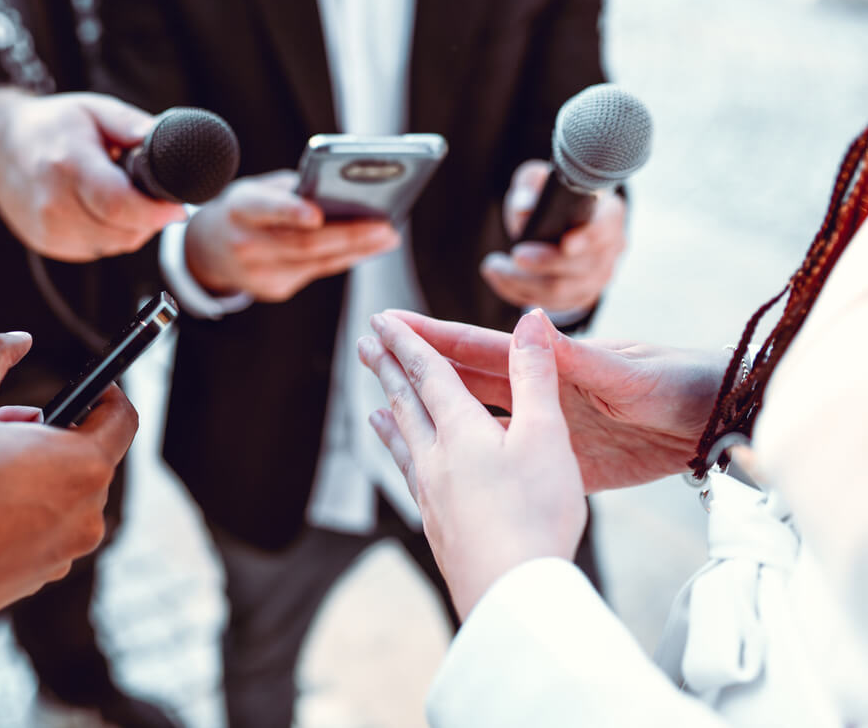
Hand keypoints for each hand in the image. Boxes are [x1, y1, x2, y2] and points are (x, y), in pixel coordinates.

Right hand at [0, 88, 185, 261]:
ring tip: (123, 196)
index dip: (155, 212)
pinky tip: (102, 210)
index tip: (177, 208)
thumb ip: (132, 125)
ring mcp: (49, 230)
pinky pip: (99, 250)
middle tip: (153, 196)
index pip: (118, 204)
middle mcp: (55, 204)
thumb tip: (167, 140)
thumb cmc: (51, 127)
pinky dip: (111, 234)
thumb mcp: (93, 110)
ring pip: (115, 245)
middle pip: (123, 231)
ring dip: (132, 228)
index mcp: (68, 165)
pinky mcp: (49, 245)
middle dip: (149, 218)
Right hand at [0, 331, 137, 706]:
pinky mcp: (33, 581)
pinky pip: (40, 529)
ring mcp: (60, 555)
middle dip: (49, 431)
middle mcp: (83, 517)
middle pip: (88, 455)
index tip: (82, 383)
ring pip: (61, 493)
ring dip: (30, 470)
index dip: (105, 391)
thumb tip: (15, 339)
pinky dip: (16, 509)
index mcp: (78, 468)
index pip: (123, 418)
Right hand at [184, 170, 399, 300]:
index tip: (317, 214)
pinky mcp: (273, 289)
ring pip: (317, 262)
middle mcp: (246, 244)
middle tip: (384, 227)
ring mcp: (259, 273)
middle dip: (350, 236)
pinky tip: (365, 249)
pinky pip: (316, 272)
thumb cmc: (243, 209)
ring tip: (387, 237)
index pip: (266, 209)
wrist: (207, 248)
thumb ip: (291, 190)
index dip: (291, 213)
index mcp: (240, 209)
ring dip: (358, 250)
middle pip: (304, 243)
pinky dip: (343, 259)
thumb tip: (342, 193)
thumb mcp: (256, 189)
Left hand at [358, 310, 586, 618]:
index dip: (406, 342)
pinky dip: (402, 464)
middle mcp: (437, 458)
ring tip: (371, 408)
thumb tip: (530, 319)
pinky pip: (412, 481)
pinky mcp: (439, 528)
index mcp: (461, 430)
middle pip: (406, 404)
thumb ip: (535, 375)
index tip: (381, 320)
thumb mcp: (547, 435)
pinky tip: (409, 472)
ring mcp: (433, 495)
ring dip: (389, 418)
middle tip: (364, 345)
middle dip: (387, 369)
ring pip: (403, 445)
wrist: (512, 593)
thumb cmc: (537, 513)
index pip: (427, 374)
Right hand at [381, 309, 729, 489]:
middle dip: (416, 364)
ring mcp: (549, 428)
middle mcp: (541, 391)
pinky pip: (509, 460)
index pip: (478, 348)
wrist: (723, 423)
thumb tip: (530, 323)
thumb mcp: (629, 372)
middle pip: (465, 378)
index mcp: (551, 363)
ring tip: (390, 399)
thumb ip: (577, 355)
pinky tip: (449, 461)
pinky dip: (475, 458)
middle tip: (370, 350)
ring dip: (436, 409)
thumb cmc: (683, 383)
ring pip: (479, 418)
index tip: (390, 324)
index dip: (432, 336)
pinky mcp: (565, 464)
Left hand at [480, 160, 626, 311]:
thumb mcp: (536, 182)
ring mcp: (598, 276)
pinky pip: (551, 304)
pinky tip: (500, 279)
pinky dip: (520, 293)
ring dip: (523, 282)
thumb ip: (529, 187)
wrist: (556, 223)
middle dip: (545, 264)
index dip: (590, 236)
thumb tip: (524, 209)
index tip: (566, 243)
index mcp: (608, 213)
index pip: (607, 226)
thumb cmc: (548, 198)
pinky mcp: (581, 295)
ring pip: (563, 291)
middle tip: (515, 255)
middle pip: (581, 266)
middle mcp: (611, 247)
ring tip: (493, 267)